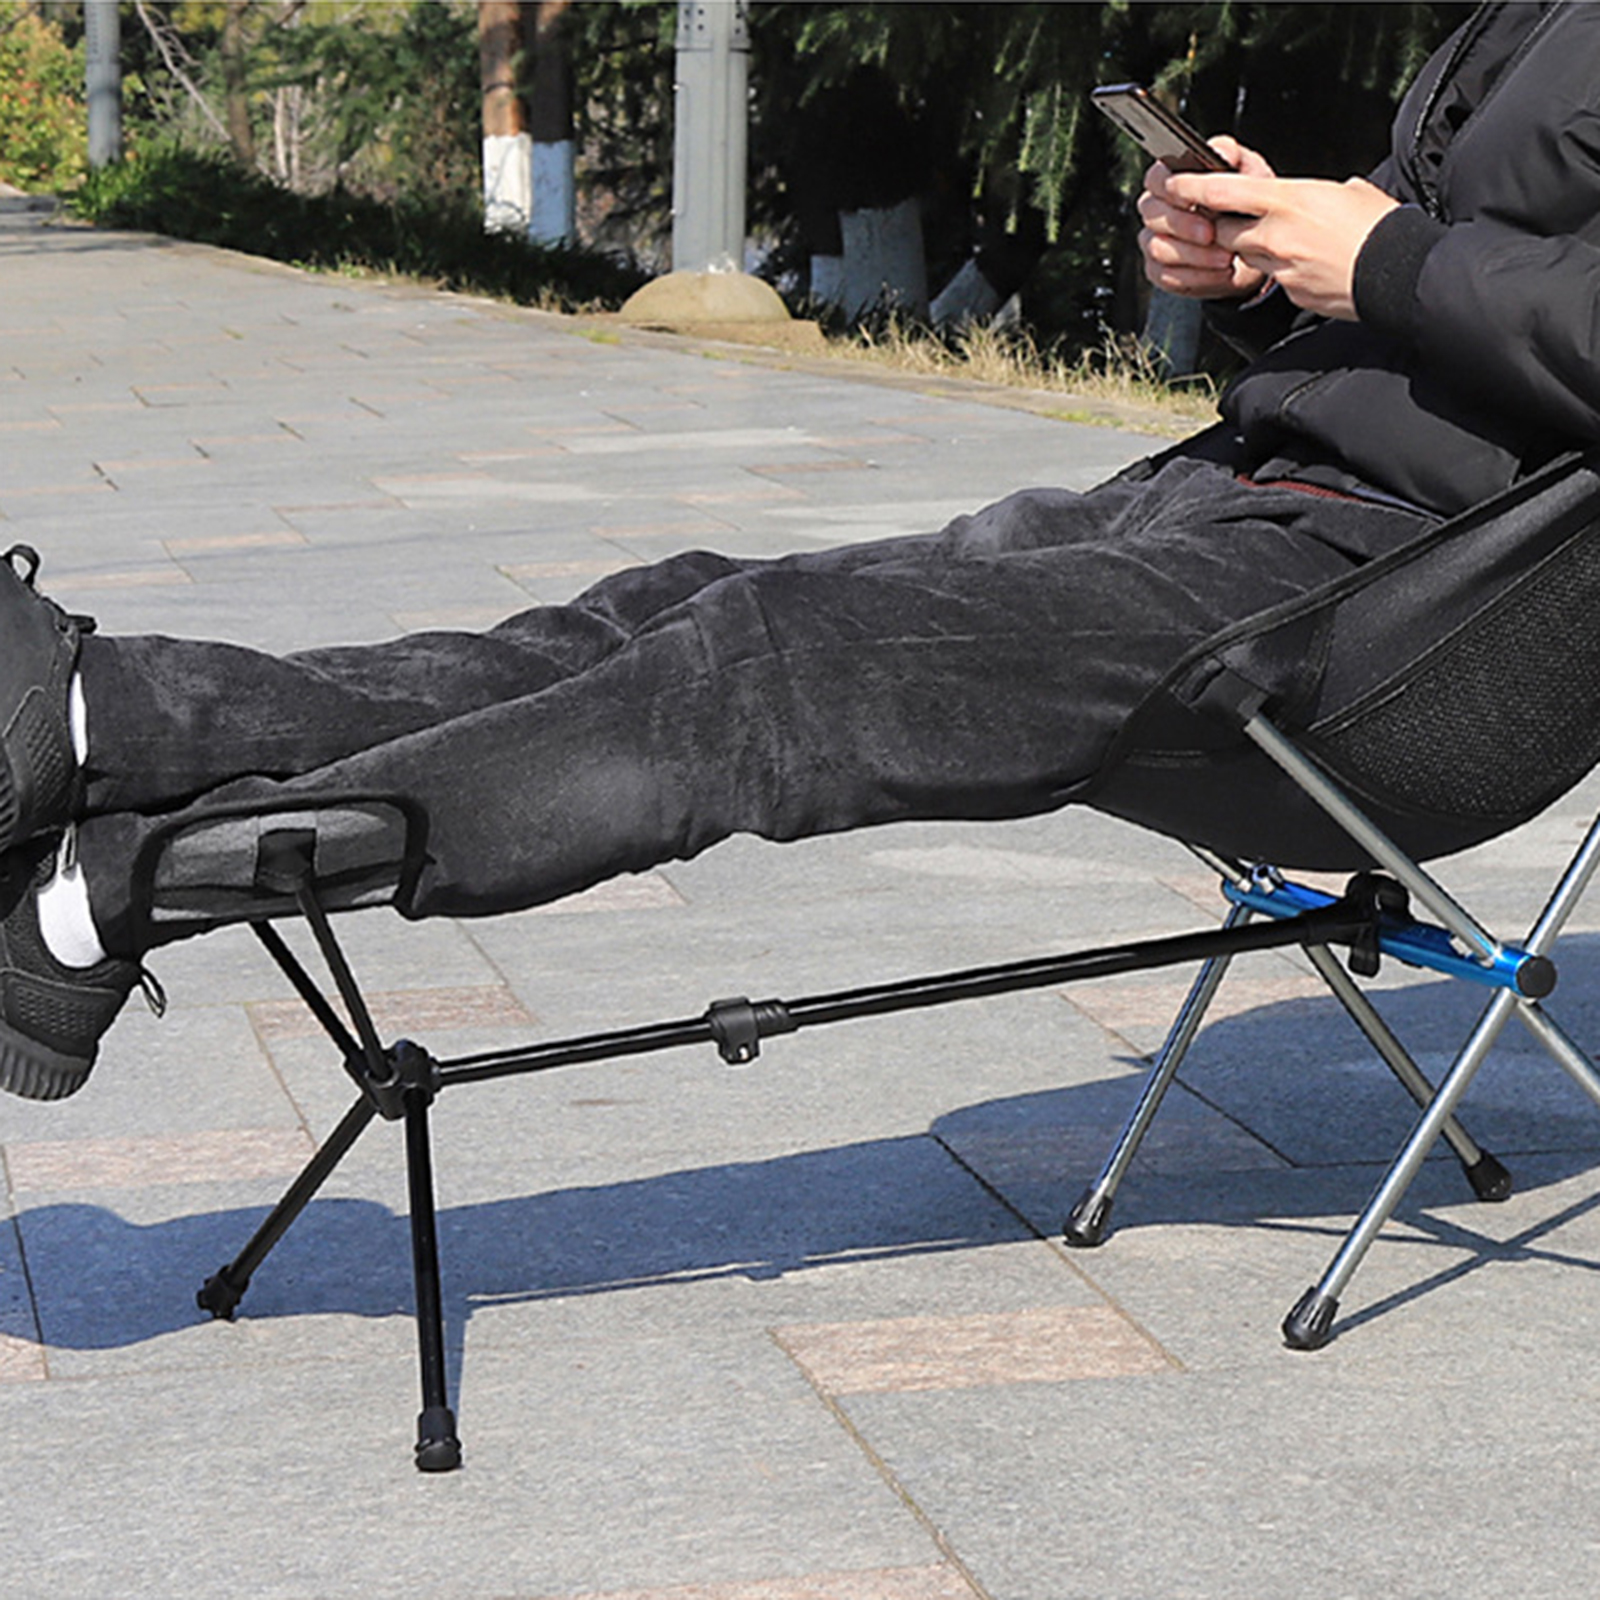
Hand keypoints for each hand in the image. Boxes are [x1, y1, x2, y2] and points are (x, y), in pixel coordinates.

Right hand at [1139, 136, 1275, 301]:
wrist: (1254, 253)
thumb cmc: (1245, 208)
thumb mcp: (1248, 175)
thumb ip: (1232, 157)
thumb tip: (1221, 150)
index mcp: (1172, 182)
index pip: (1156, 178)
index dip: (1170, 187)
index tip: (1193, 197)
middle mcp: (1157, 211)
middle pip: (1153, 214)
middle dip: (1183, 225)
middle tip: (1212, 233)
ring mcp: (1154, 242)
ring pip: (1159, 247)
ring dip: (1195, 255)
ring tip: (1225, 256)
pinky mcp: (1160, 272)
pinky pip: (1167, 276)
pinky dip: (1197, 277)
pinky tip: (1220, 272)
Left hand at [1162, 169, 1399, 320]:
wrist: (1399, 272)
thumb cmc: (1381, 226)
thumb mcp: (1349, 192)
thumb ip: (1317, 194)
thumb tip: (1318, 196)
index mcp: (1288, 199)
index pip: (1222, 192)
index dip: (1192, 189)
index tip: (1174, 185)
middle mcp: (1276, 234)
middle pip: (1227, 230)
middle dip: (1228, 226)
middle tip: (1242, 219)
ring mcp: (1280, 266)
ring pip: (1248, 257)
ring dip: (1256, 249)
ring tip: (1290, 242)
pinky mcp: (1290, 292)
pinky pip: (1275, 279)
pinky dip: (1284, 271)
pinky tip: (1310, 266)